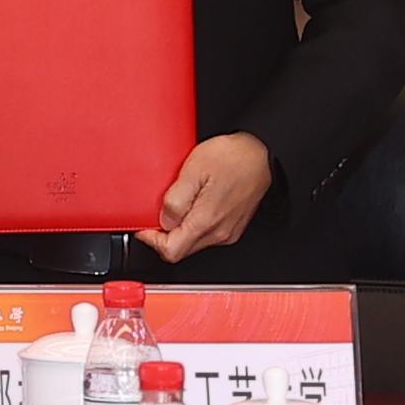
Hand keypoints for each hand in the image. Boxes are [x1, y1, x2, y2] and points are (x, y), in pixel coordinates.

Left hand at [142, 132, 273, 261]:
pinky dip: (194, 225)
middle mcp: (219, 233)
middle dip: (164, 235)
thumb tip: (163, 221)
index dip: (152, 241)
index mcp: (206, 221)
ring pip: (194, 243)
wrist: (261, 153)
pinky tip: (194, 204)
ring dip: (180, 230)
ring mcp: (228, 231)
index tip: (144, 227)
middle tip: (158, 213)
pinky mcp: (234, 226)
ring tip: (178, 204)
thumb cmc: (232, 157)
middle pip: (181, 249)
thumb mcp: (194, 170)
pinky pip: (207, 234)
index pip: (171, 251)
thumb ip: (176, 199)